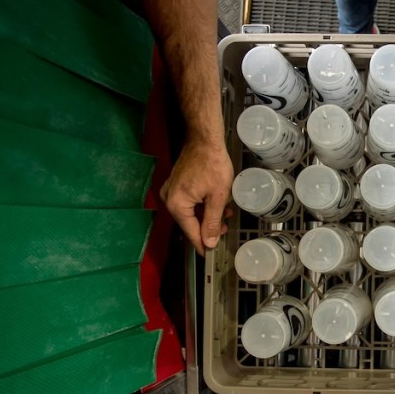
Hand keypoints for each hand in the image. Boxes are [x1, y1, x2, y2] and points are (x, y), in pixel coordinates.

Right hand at [160, 138, 234, 254]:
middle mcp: (169, 199)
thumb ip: (213, 222)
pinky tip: (216, 204)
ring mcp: (171, 191)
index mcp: (176, 204)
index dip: (203, 244)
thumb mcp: (217, 197)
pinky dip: (202, 205)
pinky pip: (188, 202)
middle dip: (208, 227)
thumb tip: (210, 242)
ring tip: (226, 212)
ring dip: (207, 215)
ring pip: (190, 212)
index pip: (190, 232)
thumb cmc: (212, 164)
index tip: (210, 254)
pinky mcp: (176, 184)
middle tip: (225, 228)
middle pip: (189, 223)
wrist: (205, 139)